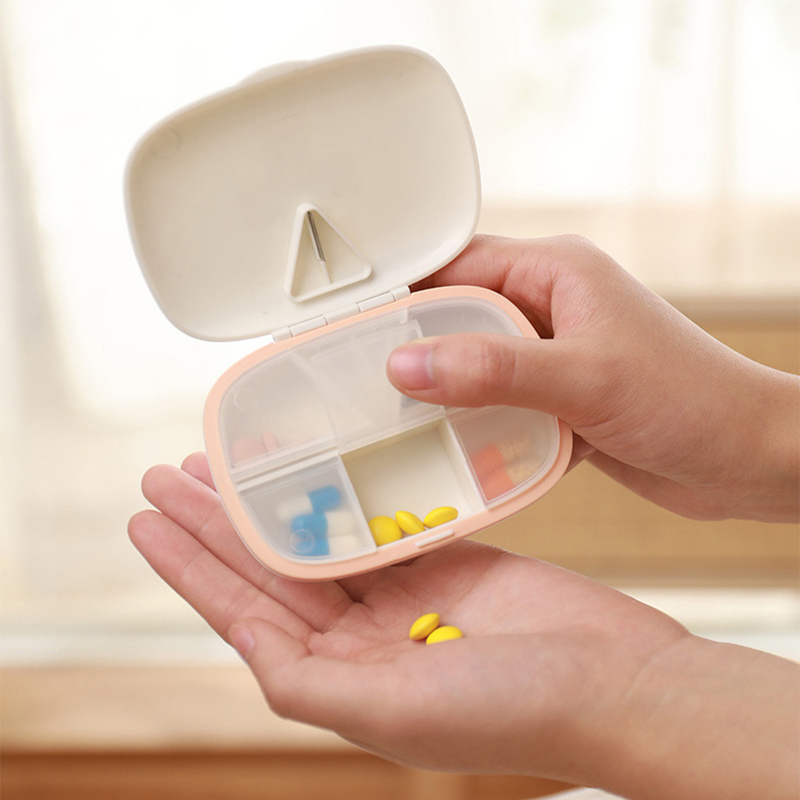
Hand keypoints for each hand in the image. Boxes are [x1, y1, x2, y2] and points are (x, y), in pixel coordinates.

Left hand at [129, 453, 797, 798]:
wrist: (619, 683)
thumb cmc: (521, 710)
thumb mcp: (398, 713)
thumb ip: (313, 686)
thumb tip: (250, 658)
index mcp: (344, 681)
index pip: (246, 614)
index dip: (192, 568)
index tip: (149, 520)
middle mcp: (366, 639)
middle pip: (272, 568)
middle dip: (217, 522)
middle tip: (170, 470)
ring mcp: (407, 595)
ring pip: (319, 536)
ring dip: (272, 500)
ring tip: (225, 459)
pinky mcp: (447, 558)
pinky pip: (379, 517)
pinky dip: (343, 491)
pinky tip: (316, 463)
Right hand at [386, 235, 799, 521]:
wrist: (751, 460)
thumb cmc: (690, 400)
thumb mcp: (583, 377)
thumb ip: (492, 370)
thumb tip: (404, 365)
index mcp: (555, 271)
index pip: (456, 266)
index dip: (402, 294)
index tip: (351, 326)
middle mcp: (550, 306)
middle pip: (458, 318)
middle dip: (415, 351)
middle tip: (361, 384)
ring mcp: (555, 355)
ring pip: (475, 367)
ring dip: (445, 396)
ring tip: (393, 423)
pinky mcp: (561, 400)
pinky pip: (500, 407)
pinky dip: (477, 430)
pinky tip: (451, 455)